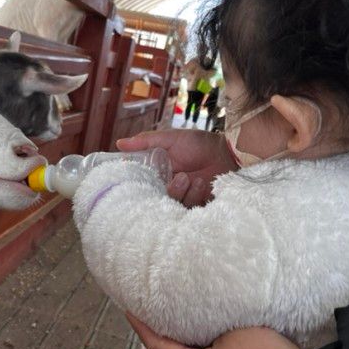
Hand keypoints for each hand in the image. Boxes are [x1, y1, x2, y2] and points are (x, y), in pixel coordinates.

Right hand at [117, 130, 236, 206]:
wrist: (229, 153)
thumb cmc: (200, 144)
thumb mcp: (171, 139)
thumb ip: (146, 141)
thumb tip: (119, 143)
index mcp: (158, 173)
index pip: (142, 184)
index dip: (138, 185)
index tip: (137, 183)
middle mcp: (167, 187)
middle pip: (155, 199)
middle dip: (167, 190)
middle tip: (178, 178)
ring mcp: (182, 198)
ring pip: (171, 205)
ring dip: (182, 191)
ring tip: (193, 178)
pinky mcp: (196, 206)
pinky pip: (188, 210)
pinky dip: (194, 196)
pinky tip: (202, 184)